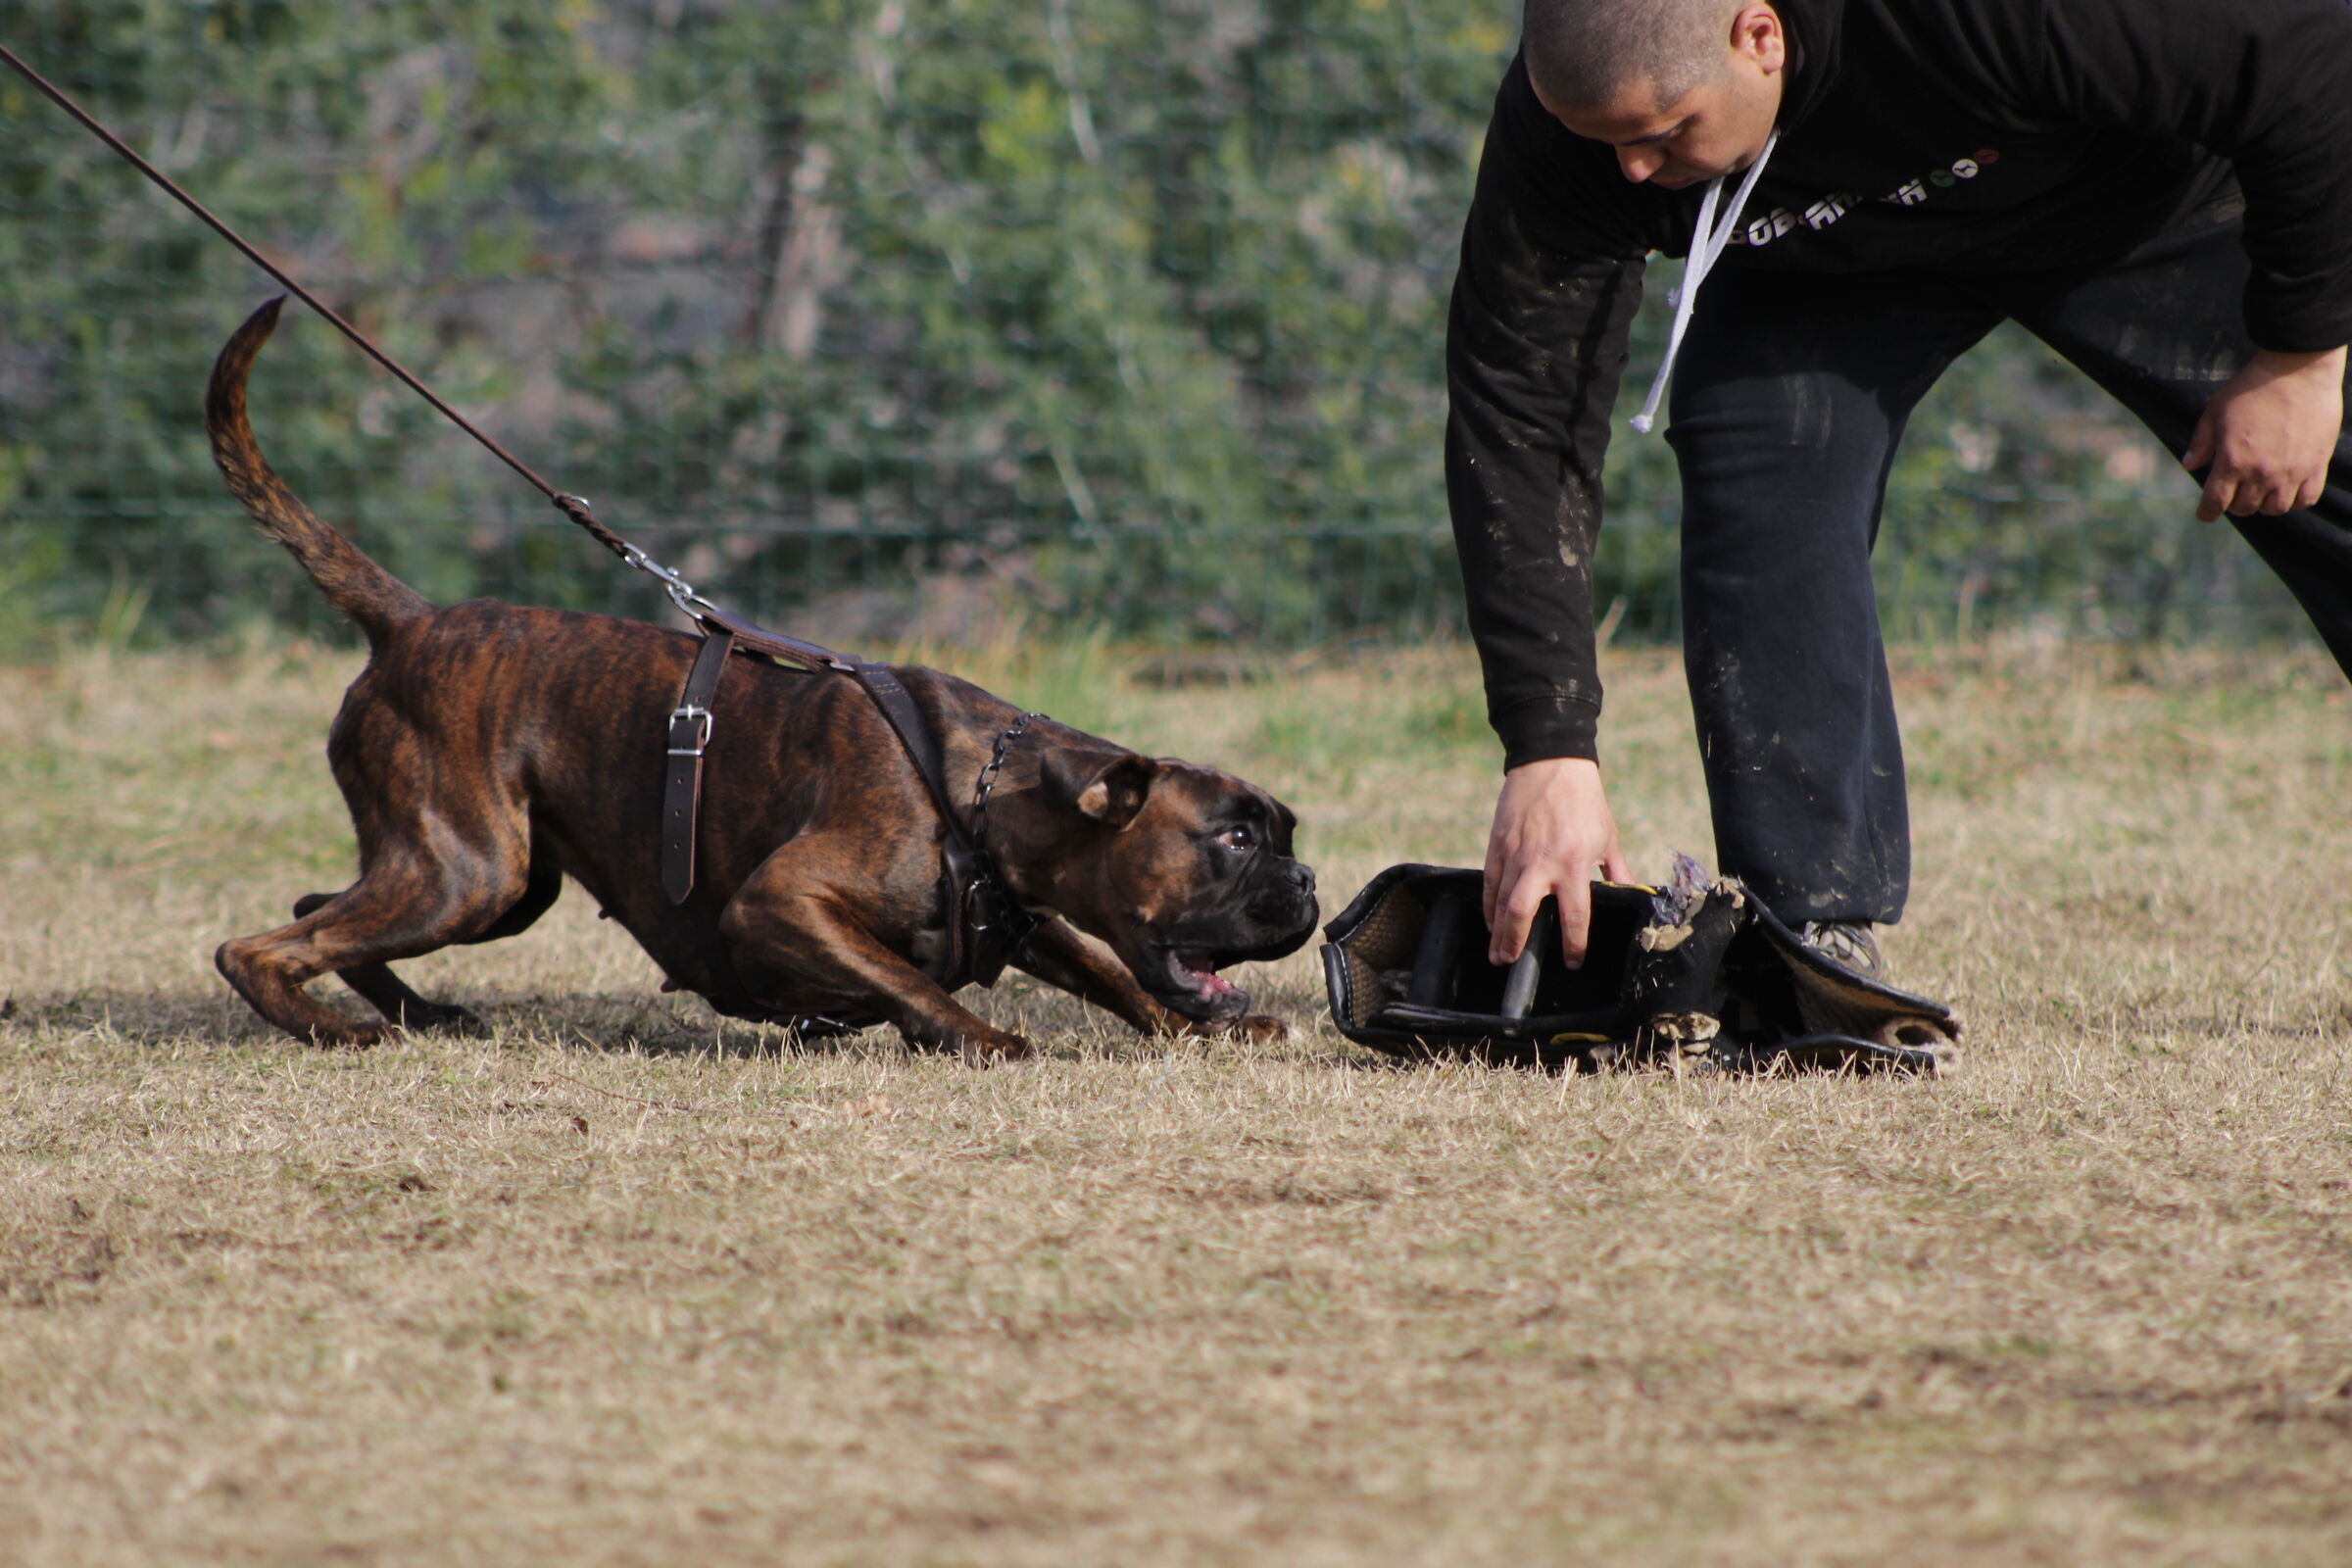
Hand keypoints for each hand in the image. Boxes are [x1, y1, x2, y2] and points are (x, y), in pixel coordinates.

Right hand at [1482, 756, 1633, 967]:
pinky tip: (1491, 921)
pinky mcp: (1498, 845)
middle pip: (1522, 913)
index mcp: (1573, 864)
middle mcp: (1541, 864)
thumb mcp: (1608, 837)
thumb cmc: (1585, 802)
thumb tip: (1631, 895)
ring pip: (1500, 902)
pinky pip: (1490, 882)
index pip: (1574, 916)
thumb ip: (1618, 871)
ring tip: (1496, 953)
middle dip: (1515, 943)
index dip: (1573, 945)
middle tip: (1511, 963)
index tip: (1572, 962)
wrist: (1552, 765)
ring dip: (1497, 932)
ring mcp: (1515, 855)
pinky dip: (1488, 905)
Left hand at [2182, 346, 2345, 520]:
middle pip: (2244, 507)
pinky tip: (2289, 490)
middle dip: (2235, 503)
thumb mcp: (2215, 410)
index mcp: (2231, 462)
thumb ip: (2202, 441)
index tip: (2205, 514)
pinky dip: (2296, 500)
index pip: (2215, 502)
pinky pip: (2307, 498)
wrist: (2297, 370)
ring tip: (2262, 491)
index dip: (2207, 512)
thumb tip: (2189, 465)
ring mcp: (2291, 471)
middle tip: (2236, 491)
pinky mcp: (2317, 464)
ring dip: (2264, 504)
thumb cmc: (2251, 387)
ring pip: (2275, 508)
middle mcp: (2260, 473)